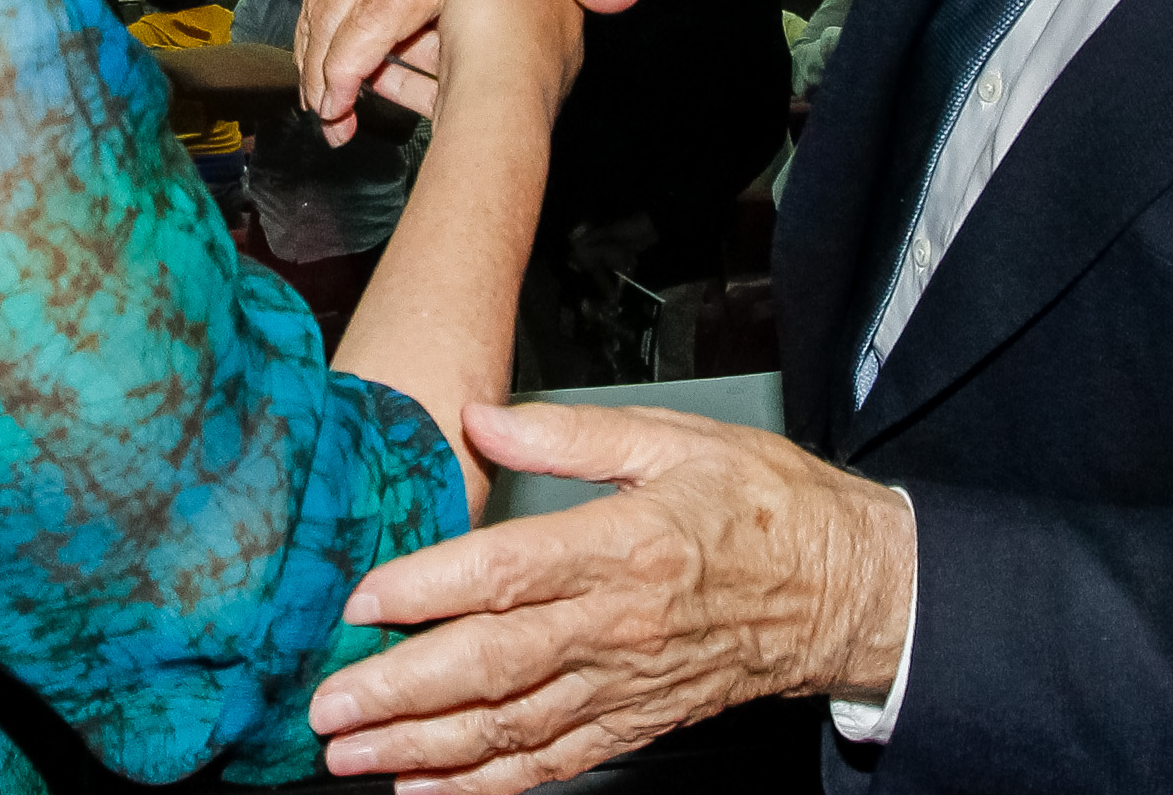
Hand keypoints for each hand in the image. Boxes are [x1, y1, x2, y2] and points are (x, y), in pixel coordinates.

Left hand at [307, 404, 914, 791]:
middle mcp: (617, 627)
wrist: (844, 590)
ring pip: (510, 727)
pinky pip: (550, 762)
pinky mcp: (633, 723)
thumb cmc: (765, 507)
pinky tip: (428, 788)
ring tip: (352, 757)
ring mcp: (623, 686)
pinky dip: (485, 785)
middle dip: (401, 692)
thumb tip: (482, 415)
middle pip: (492, 667)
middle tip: (328, 707)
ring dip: (423, 746)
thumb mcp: (678, 439)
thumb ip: (572, 432)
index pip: (507, 573)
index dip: (428, 589)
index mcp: (624, 546)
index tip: (362, 600)